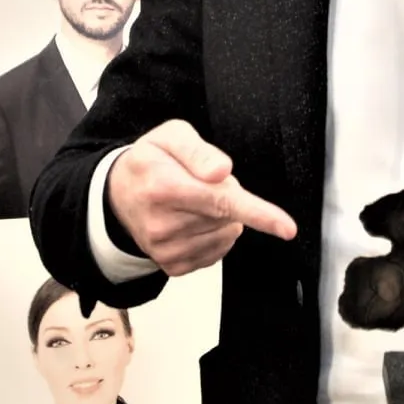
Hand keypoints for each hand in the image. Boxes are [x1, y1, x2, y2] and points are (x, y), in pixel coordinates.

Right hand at [106, 119, 295, 275]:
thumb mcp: (170, 136)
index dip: (259, 214)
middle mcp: (162, 224)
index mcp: (163, 187)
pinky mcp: (173, 266)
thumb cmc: (150, 161)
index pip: (221, 201)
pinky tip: (191, 221)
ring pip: (227, 233)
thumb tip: (222, 172)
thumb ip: (197, 150)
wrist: (117, 195)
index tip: (287, 228)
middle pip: (229, 214)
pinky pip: (218, 251)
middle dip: (226, 194)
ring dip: (221, 216)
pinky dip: (215, 234)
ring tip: (191, 201)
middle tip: (199, 181)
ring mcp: (167, 250)